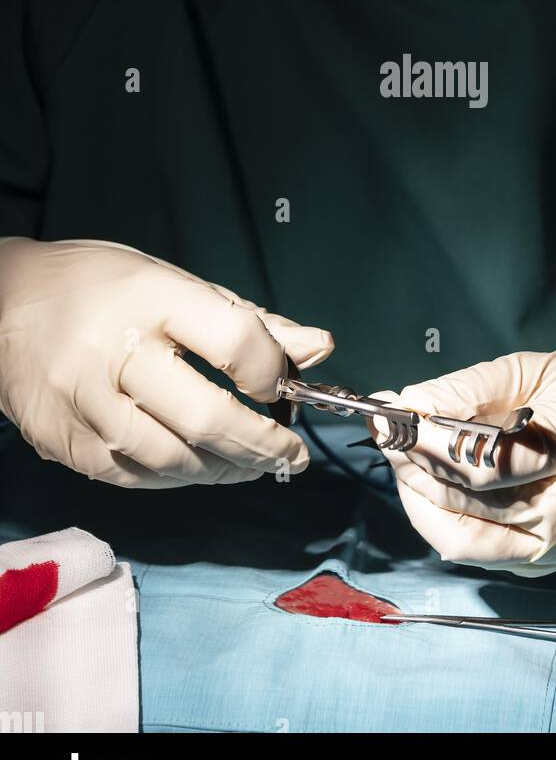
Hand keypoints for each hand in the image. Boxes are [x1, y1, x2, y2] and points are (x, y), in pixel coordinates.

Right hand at [0, 237, 332, 487]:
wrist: (0, 302)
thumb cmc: (101, 288)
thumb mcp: (175, 283)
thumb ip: (250, 321)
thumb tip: (320, 348)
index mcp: (150, 298)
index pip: (234, 342)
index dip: (272, 373)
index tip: (283, 388)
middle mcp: (113, 351)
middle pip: (205, 416)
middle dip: (262, 445)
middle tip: (291, 454)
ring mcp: (81, 402)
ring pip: (169, 458)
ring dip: (223, 469)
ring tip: (250, 465)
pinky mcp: (60, 440)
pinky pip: (131, 475)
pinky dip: (174, 476)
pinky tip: (198, 465)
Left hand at [369, 350, 555, 575]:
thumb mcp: (540, 372)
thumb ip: (473, 388)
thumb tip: (406, 400)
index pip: (487, 457)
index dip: (429, 435)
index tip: (392, 410)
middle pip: (466, 496)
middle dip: (412, 459)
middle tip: (383, 427)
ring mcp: (548, 550)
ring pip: (457, 532)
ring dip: (415, 489)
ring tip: (396, 451)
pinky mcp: (534, 564)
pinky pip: (469, 546)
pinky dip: (434, 515)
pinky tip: (419, 482)